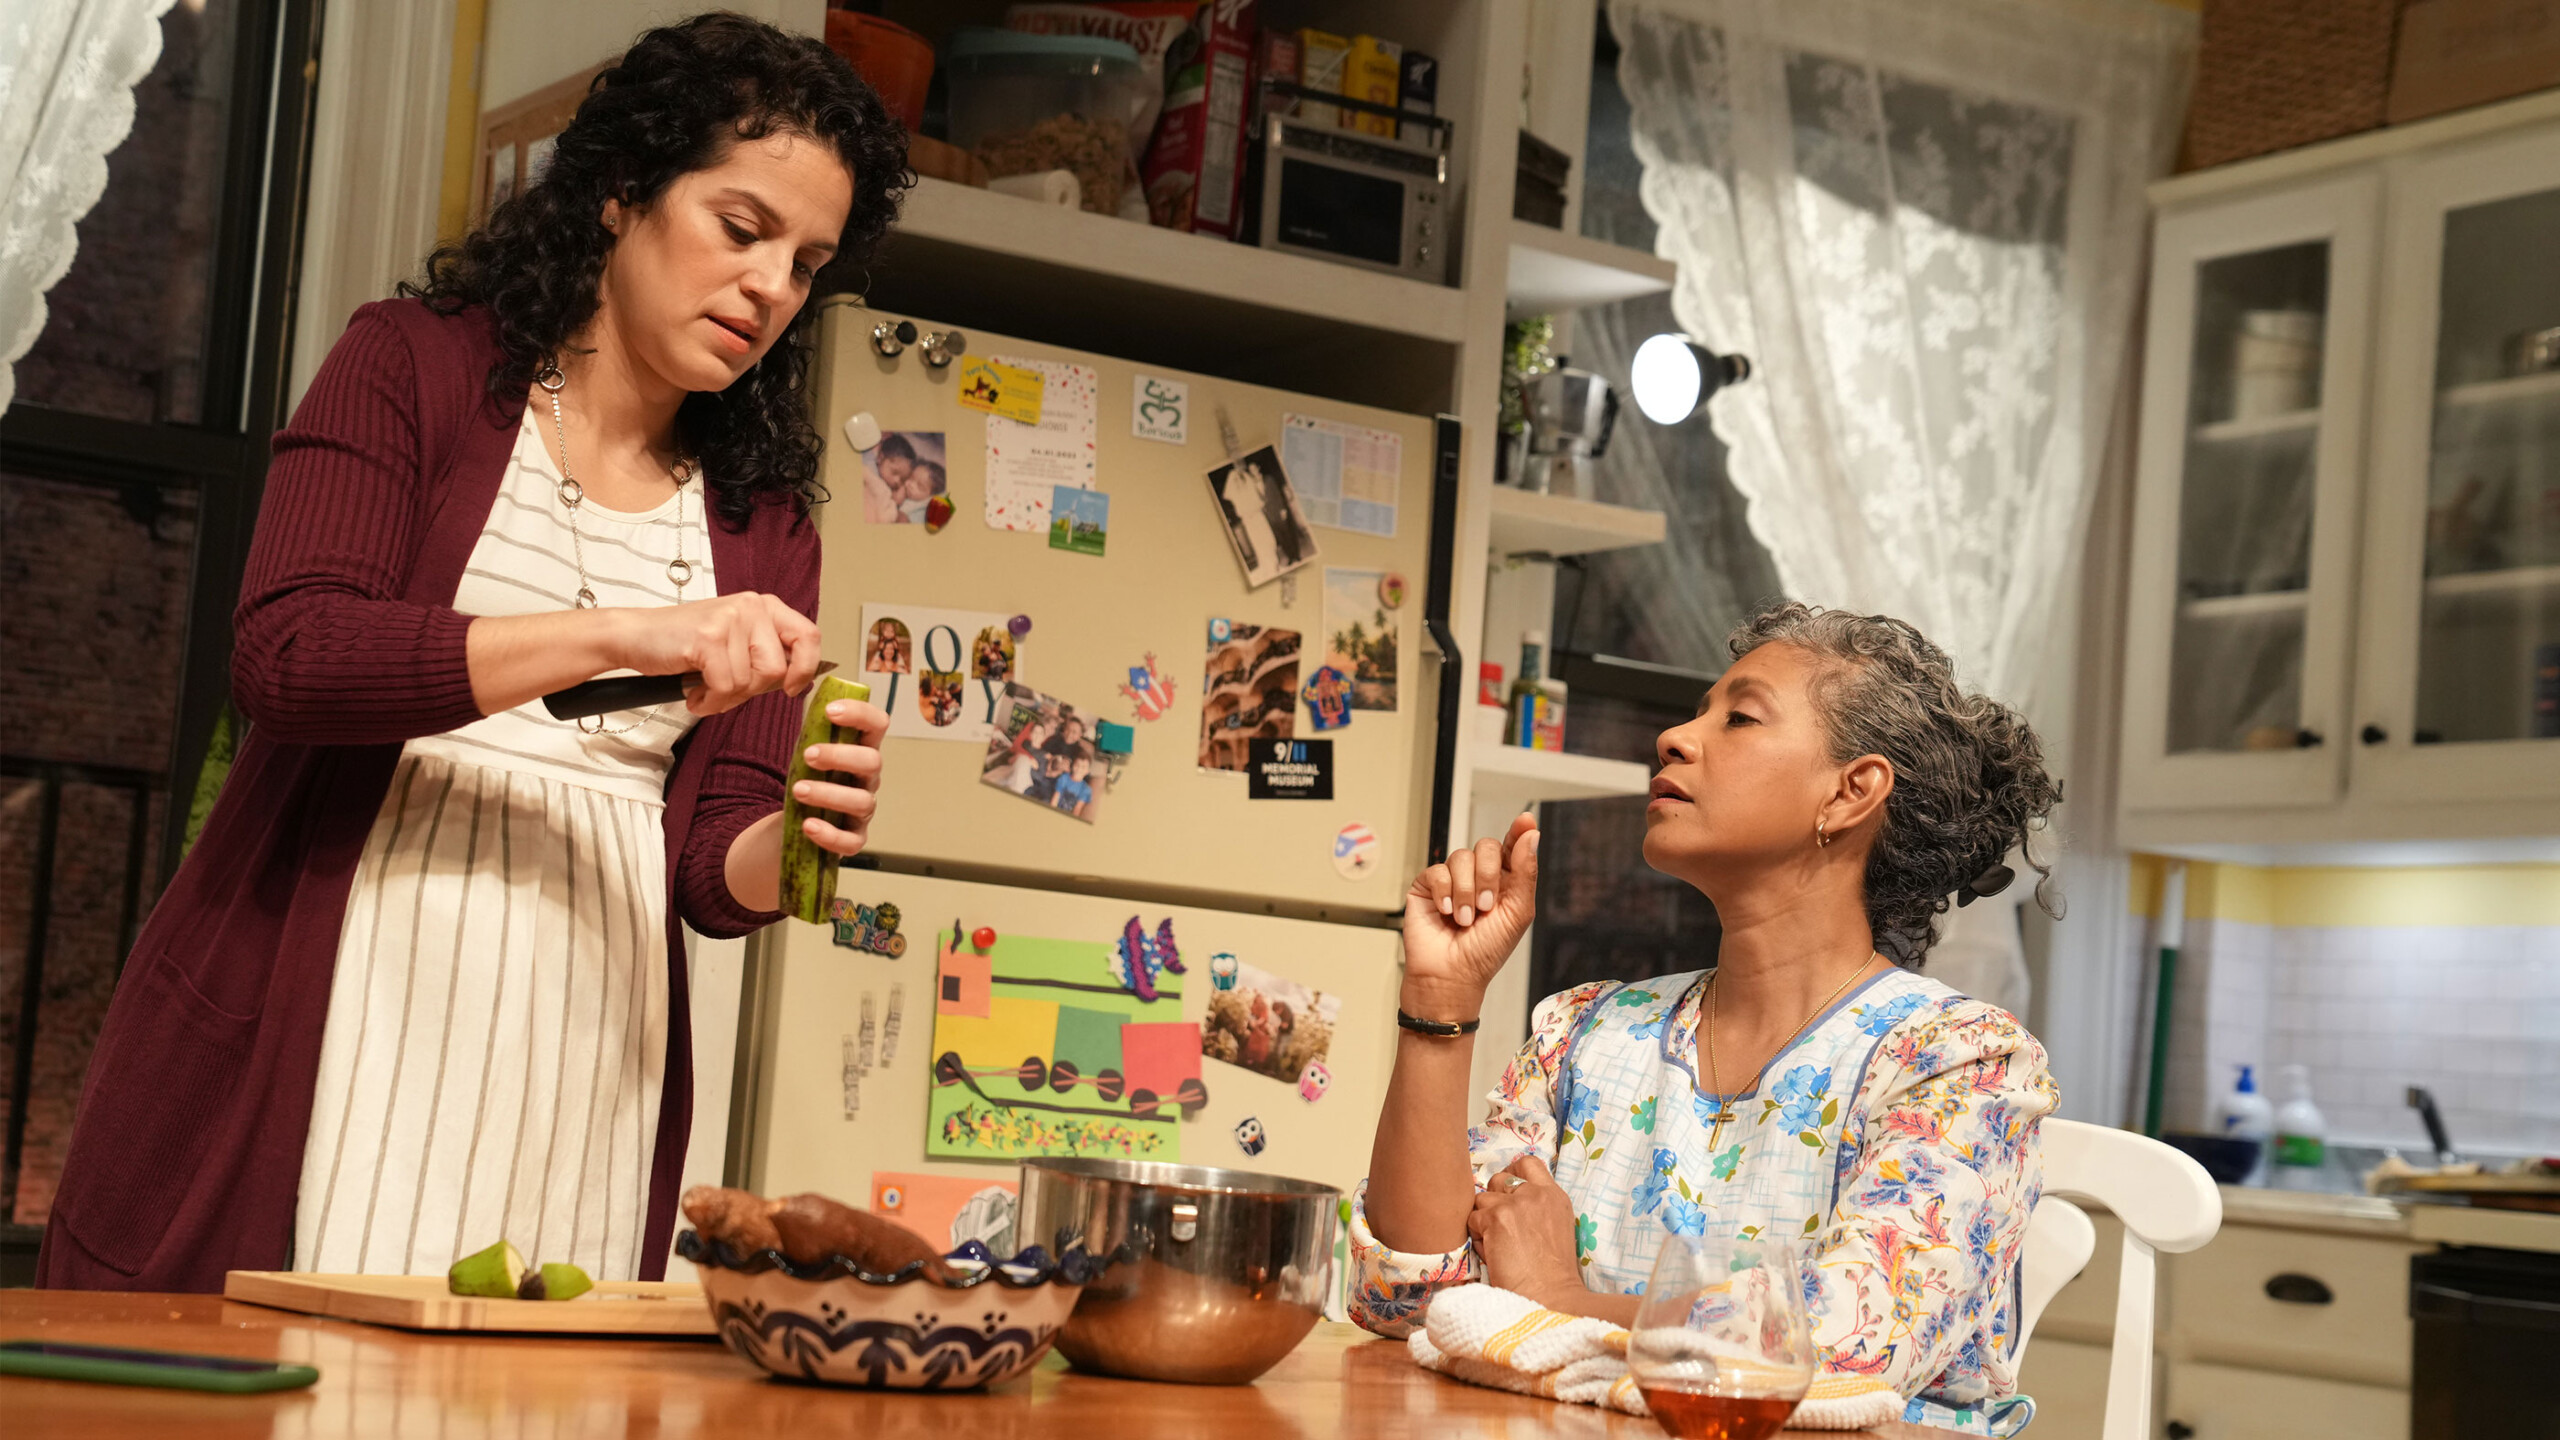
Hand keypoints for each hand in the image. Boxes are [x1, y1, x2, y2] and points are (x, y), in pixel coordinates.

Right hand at [610, 592, 821, 715]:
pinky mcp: (707, 637)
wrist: (635, 636)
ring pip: (749, 682)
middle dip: (752, 691)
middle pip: (777, 669)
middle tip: (726, 689)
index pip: (809, 636)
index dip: (806, 669)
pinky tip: (695, 695)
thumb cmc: (686, 645)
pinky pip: (724, 687)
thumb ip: (766, 654)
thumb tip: (800, 681)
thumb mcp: (736, 642)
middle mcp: (750, 606)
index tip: (792, 689)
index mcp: (763, 606)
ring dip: (726, 699)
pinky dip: (709, 702)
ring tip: (705, 690)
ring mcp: (729, 619)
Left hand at [794, 696, 886, 858]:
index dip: (860, 714)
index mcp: (860, 750)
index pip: (877, 724)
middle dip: (840, 755)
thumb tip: (802, 688)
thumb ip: (812, 728)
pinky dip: (830, 834)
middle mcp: (868, 779)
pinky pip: (851, 841)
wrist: (795, 823)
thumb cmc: (808, 780)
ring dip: (828, 793)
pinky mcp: (853, 839)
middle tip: (807, 755)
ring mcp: (862, 810)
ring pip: (861, 802)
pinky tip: (808, 825)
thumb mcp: (808, 751)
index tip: (831, 711)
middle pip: (873, 761)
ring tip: (797, 790)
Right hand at [1401, 812, 1538, 1013]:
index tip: (1525, 820)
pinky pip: (1436, 870)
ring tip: (1464, 919)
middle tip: (1485, 907)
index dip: (1518, 832)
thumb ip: (1525, 871)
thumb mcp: (1517, 912)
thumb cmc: (1486, 952)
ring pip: (1460, 858)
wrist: (1451, 974)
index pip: (1512, 848)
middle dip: (1487, 875)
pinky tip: (1445, 912)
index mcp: (1504, 883)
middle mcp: (1478, 878)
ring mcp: (1452, 880)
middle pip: (1486, 846)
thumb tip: (1532, 833)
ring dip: (1465, 891)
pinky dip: (1443, 892)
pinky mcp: (1427, 886)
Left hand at [1469, 1155, 1584, 1308]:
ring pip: (1481, 1200)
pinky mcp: (1496, 1218)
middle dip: (1492, 1199)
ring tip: (1497, 1246)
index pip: (1528, 1163)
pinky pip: (1472, 1220)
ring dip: (1483, 1221)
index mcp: (1555, 1195)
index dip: (1511, 1173)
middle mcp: (1536, 1193)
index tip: (1504, 1192)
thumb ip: (1536, 1209)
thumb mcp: (1556, 1229)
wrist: (1551, 1299)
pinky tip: (1493, 1256)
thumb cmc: (1552, 1276)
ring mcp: (1515, 1203)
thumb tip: (1504, 1200)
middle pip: (1498, 1178)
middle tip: (1498, 1226)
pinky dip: (1477, 1238)